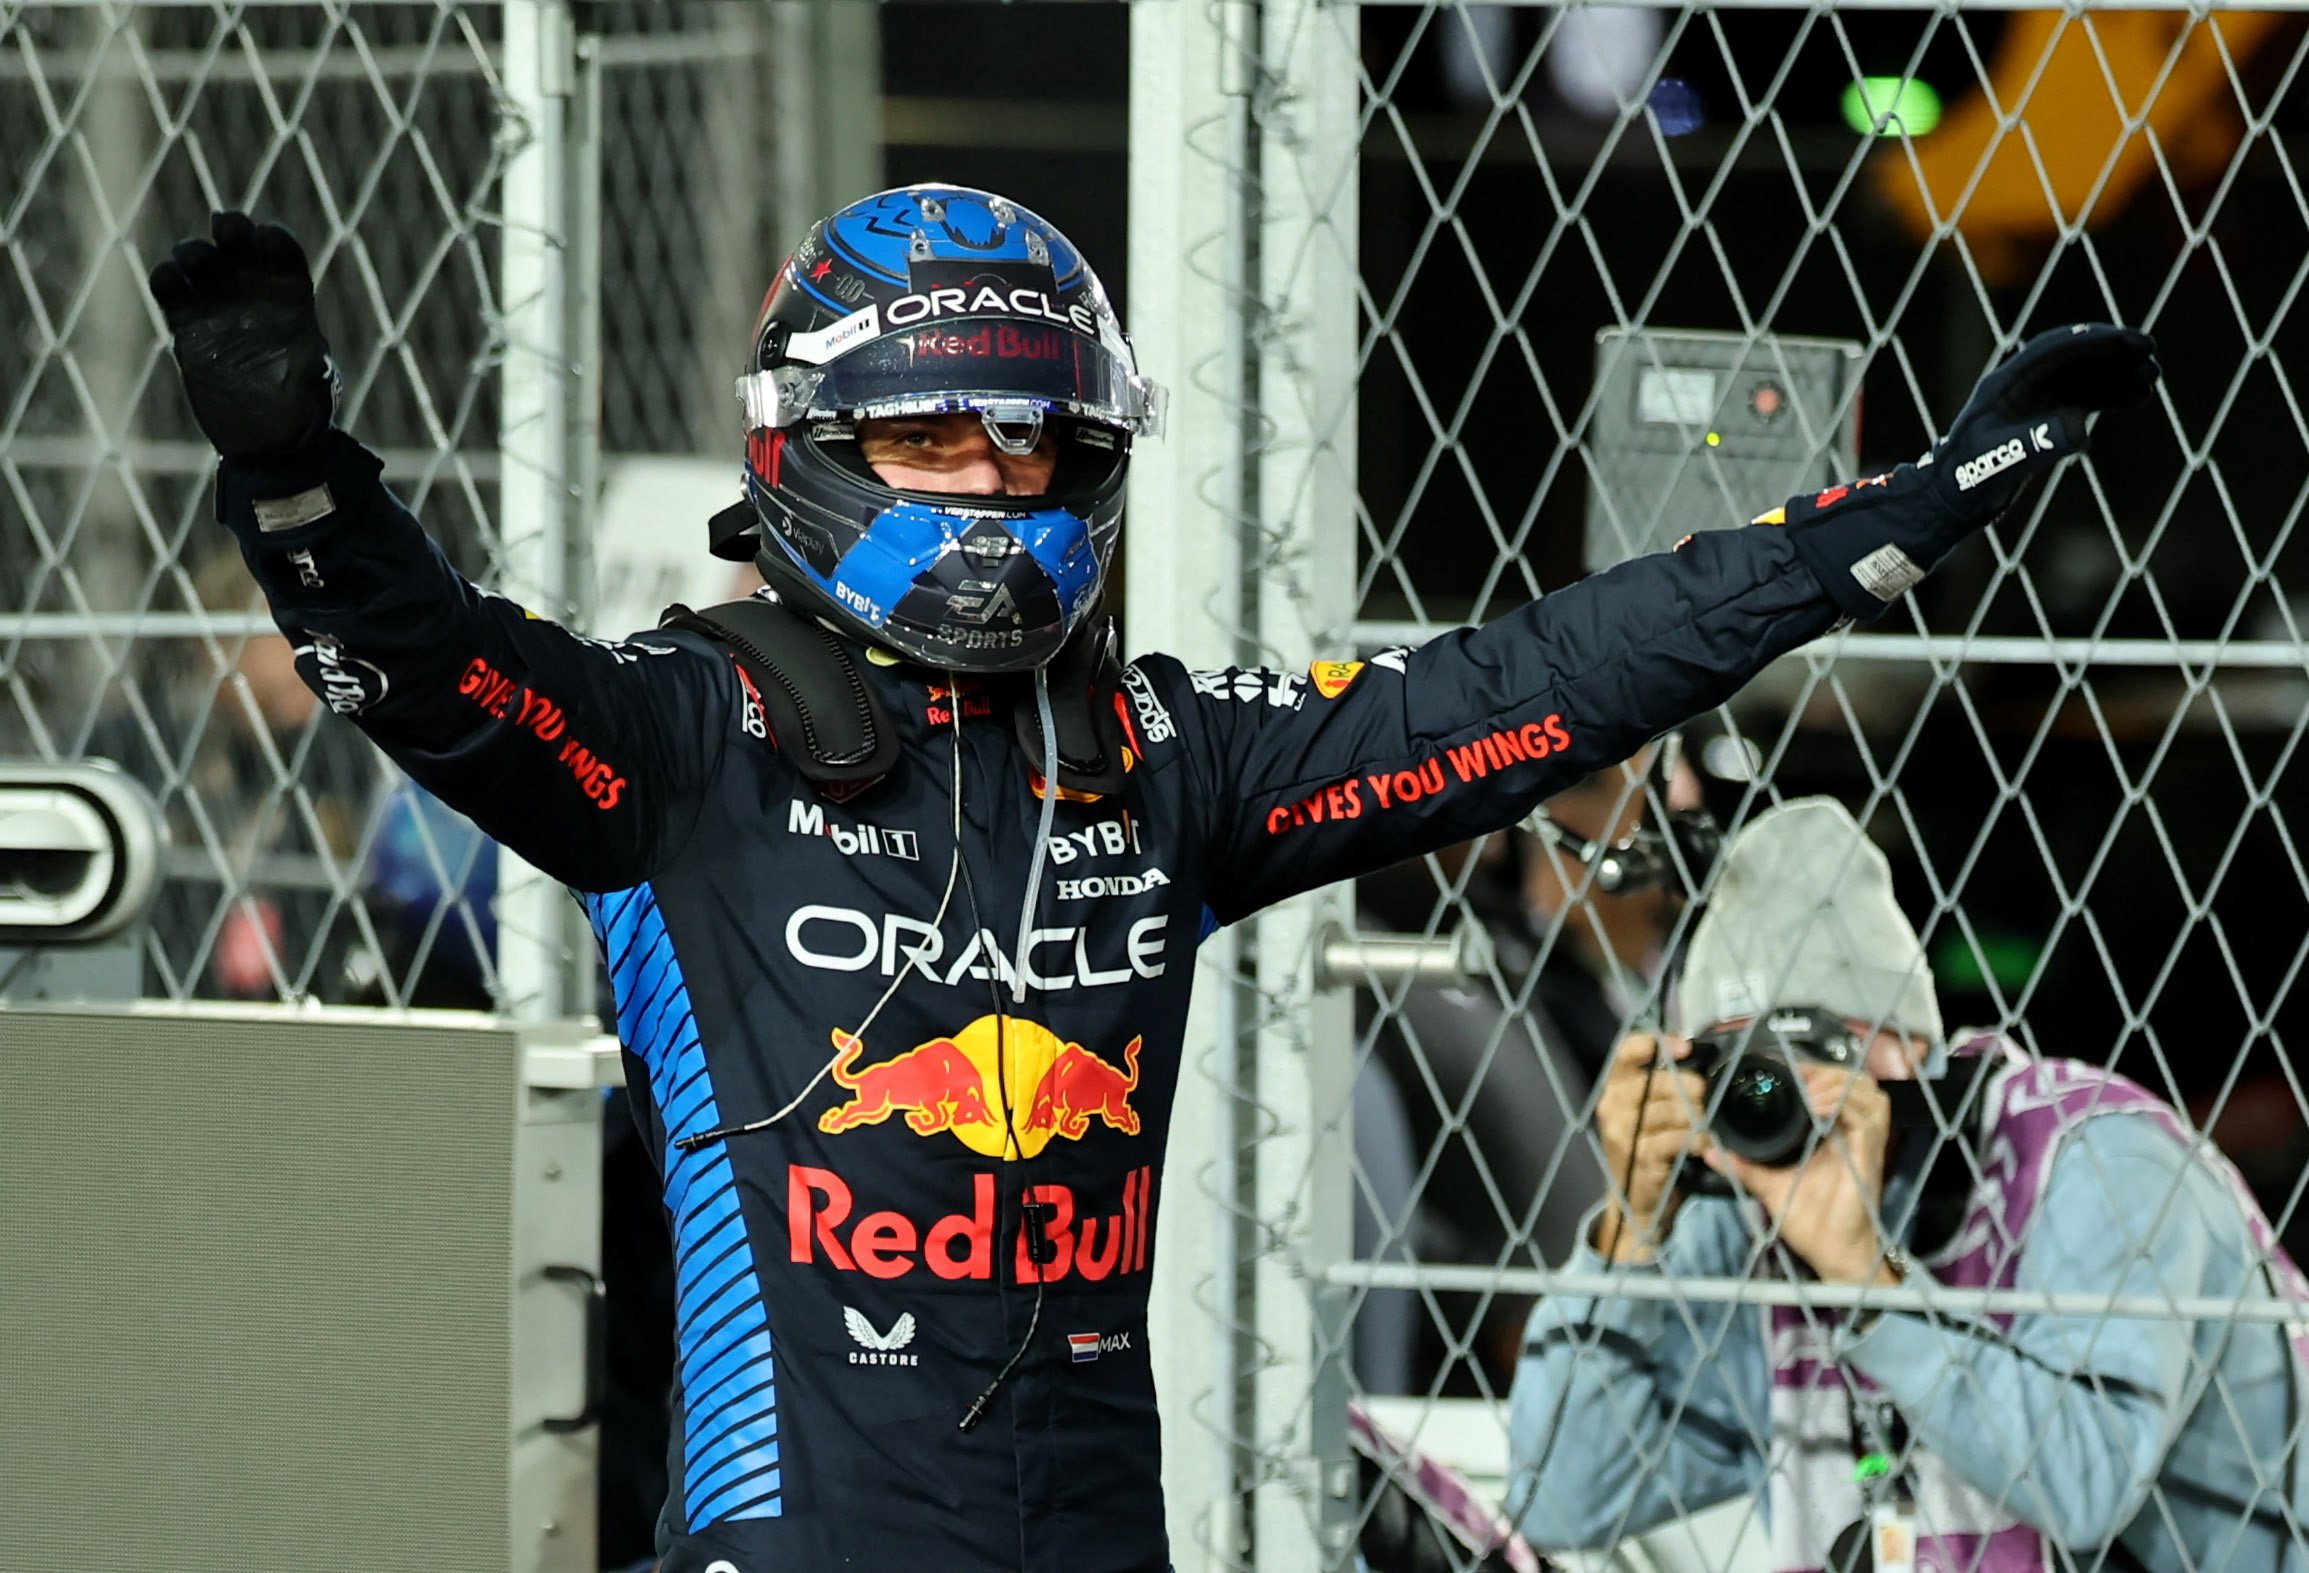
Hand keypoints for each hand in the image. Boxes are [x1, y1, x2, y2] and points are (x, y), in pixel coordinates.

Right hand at [148, 211, 337, 461]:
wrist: (269, 443)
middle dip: (233, 230)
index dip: (275, 241)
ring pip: (201, 262)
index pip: (283, 255)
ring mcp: (219, 307)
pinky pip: (170, 291)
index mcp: (292, 300)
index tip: (267, 237)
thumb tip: (308, 351)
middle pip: (239, 247)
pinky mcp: (188, 326)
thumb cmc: (303, 414)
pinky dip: (166, 279)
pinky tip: (169, 281)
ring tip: (194, 261)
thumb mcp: (314, 385)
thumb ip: (308, 361)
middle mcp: (254, 295)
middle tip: (227, 227)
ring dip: (195, 251)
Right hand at [1590, 1032, 1710, 1262]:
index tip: (1684, 1047)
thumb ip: (1665, 1085)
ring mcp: (1622, 1133)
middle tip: (1709, 1096)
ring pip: (1670, 1110)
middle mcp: (1611, 1106)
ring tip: (1711, 1123)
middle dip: (1690, 1086)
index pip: (1625, 1052)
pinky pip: (1676, 1139)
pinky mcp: (1638, 1157)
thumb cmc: (1648, 1148)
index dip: (1654, 1043)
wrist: (1637, 1201)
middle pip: (1655, 1081)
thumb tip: (1701, 1057)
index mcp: (1614, 1087)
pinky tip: (1706, 1144)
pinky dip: (1697, 1140)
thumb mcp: (1649, 1112)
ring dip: (1698, 1116)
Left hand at [1704, 1064, 1895, 1285]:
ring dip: (1838, 1086)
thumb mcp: (1770, 1186)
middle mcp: (1854, 1136)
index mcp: (1836, 1136)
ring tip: (1810, 1095)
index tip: (1791, 1070)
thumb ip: (1745, 1166)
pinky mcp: (1868, 1160)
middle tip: (1802, 1079)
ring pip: (1870, 1095)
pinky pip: (1866, 1122)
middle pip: (1859, 1083)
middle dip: (1830, 1073)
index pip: (1840, 1087)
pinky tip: (1817, 1111)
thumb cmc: (1810, 1222)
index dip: (1820, 1071)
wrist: (1832, 1254)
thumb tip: (1712, 1152)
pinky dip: (1843, 1108)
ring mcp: (1864, 1147)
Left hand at [1770, 324, 2159, 617]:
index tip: (2134, 343)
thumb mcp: (1999, 464)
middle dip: (2113, 354)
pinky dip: (2107, 395)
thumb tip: (2078, 429)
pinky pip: (2078, 398)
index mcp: (2005, 385)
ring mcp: (2028, 404)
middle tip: (2152, 359)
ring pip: (2079, 376)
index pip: (2056, 348)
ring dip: (2115, 374)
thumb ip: (2036, 445)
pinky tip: (2135, 399)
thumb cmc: (1964, 484)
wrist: (1944, 505)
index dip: (2097, 341)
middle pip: (2072, 357)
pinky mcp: (2036, 422)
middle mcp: (2017, 388)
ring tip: (2151, 381)